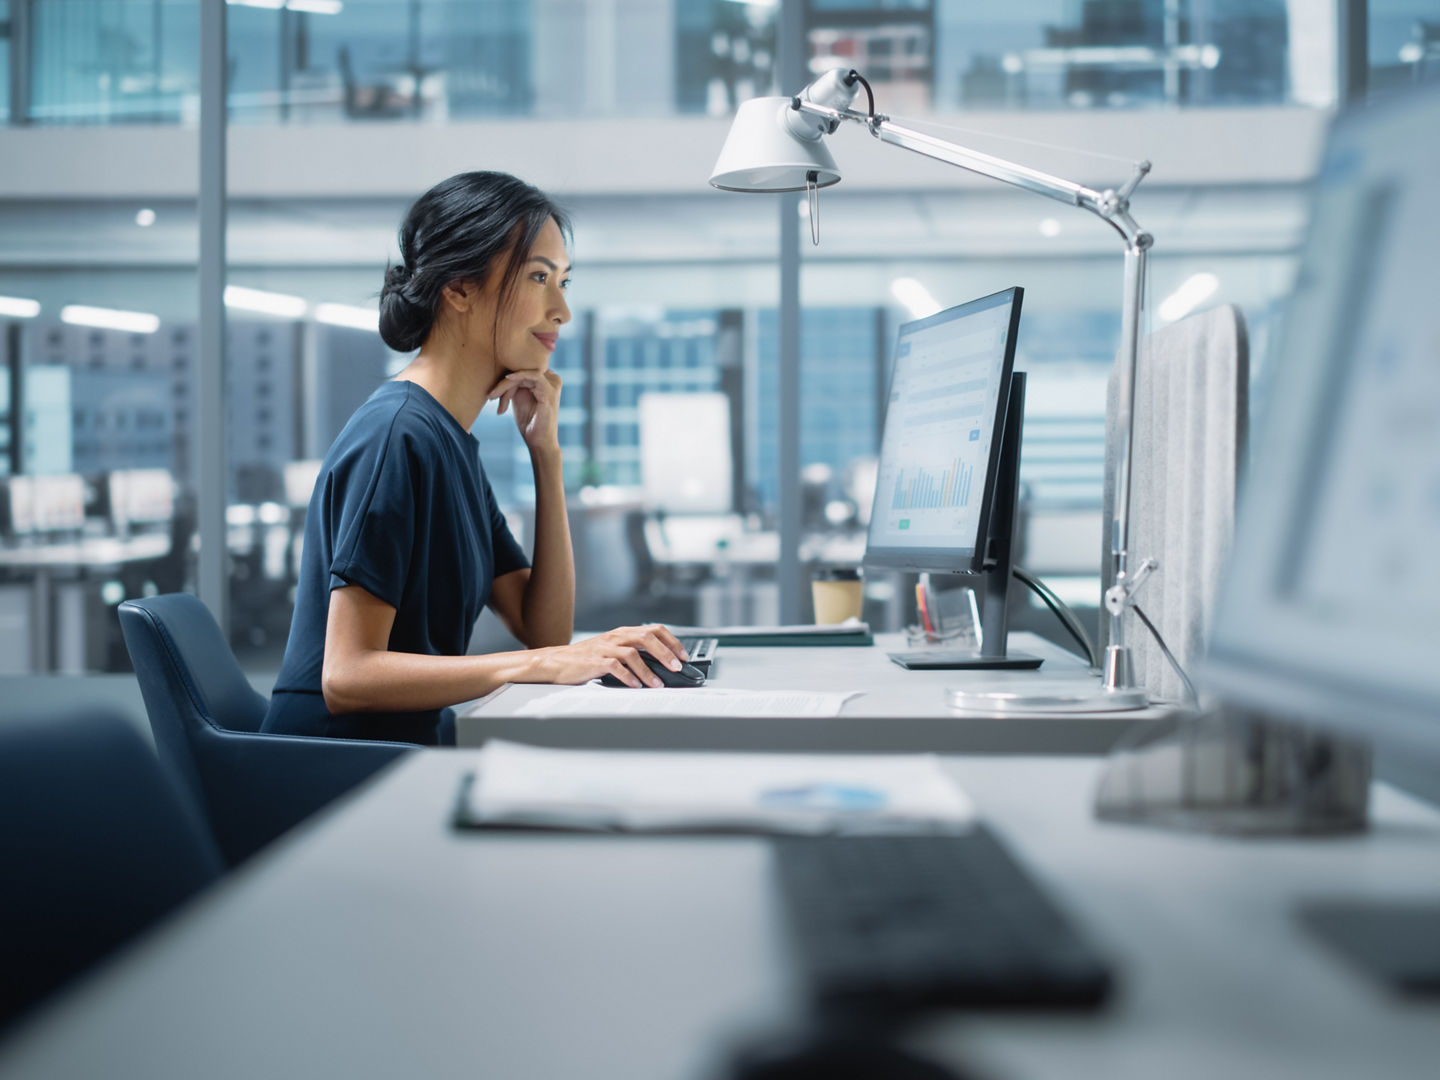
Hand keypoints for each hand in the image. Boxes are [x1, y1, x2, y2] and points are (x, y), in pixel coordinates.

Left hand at [488, 370, 561, 451]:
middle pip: (523, 371)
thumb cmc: (529, 422)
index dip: (506, 380)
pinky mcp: (550, 392)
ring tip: (493, 395)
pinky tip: (507, 379)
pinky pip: (534, 376)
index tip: (493, 393)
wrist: (539, 442)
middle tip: (490, 395)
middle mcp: (553, 380)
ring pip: (525, 374)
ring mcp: (553, 385)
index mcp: (547, 380)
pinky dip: (519, 376)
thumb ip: (516, 384)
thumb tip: (502, 370)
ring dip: (506, 384)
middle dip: (503, 383)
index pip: (524, 371)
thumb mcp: (520, 398)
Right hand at [528, 624, 690, 688]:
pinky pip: (615, 667)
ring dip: (649, 670)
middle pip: (647, 638)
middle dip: (666, 653)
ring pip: (633, 654)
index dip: (672, 642)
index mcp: (623, 633)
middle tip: (677, 668)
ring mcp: (605, 648)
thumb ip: (633, 653)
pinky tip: (636, 686)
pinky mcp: (595, 661)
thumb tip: (661, 666)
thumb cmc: (587, 659)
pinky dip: (628, 677)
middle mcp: (616, 637)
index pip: (654, 630)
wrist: (556, 661)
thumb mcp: (613, 650)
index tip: (684, 656)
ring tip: (658, 684)